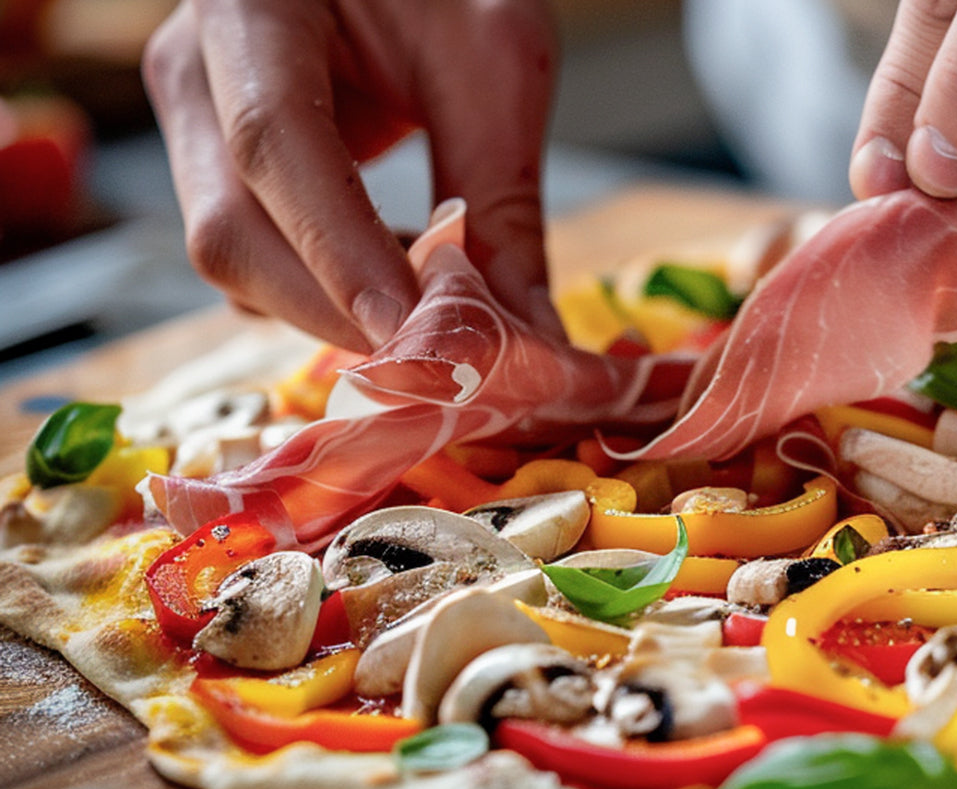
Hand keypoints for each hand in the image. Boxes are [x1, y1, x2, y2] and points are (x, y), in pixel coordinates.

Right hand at [144, 0, 555, 351]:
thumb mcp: (497, 57)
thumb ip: (505, 193)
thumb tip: (527, 334)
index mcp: (251, 4)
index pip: (274, 142)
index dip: (340, 250)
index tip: (414, 329)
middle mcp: (197, 67)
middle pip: (232, 229)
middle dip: (338, 309)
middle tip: (443, 353)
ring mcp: (195, 122)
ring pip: (237, 261)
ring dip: (338, 309)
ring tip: (436, 299)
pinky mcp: (219, 170)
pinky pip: (257, 261)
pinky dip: (330, 293)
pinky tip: (399, 276)